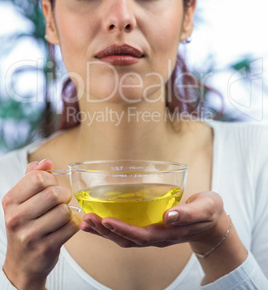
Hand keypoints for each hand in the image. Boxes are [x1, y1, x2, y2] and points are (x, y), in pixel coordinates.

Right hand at [2, 159, 81, 289]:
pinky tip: (65, 227)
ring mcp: (29, 235)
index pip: (38, 178)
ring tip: (60, 216)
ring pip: (64, 211)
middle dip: (64, 195)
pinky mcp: (45, 248)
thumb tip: (47, 162)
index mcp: (10, 200)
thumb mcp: (22, 199)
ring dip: (68, 212)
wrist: (22, 263)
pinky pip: (71, 226)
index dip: (51, 179)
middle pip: (54, 194)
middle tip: (61, 202)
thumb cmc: (26, 224)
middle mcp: (16, 218)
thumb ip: (33, 176)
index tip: (50, 187)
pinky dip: (73, 224)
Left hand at [80, 191, 227, 248]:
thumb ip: (189, 212)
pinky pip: (127, 231)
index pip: (142, 236)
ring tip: (86, 221)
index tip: (106, 221)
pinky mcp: (150, 227)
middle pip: (127, 240)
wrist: (212, 221)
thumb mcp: (205, 208)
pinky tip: (99, 220)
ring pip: (124, 237)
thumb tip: (170, 215)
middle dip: (106, 231)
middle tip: (88, 219)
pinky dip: (111, 227)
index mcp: (169, 233)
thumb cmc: (209, 212)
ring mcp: (153, 234)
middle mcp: (158, 237)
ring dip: (104, 231)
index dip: (124, 230)